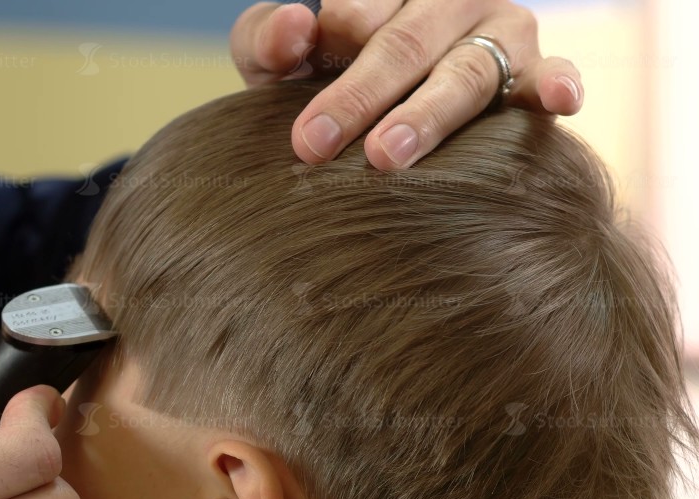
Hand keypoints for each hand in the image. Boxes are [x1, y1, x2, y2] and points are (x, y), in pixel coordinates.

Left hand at [229, 0, 583, 167]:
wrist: (384, 119)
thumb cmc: (325, 82)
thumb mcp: (284, 62)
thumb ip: (268, 40)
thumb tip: (293, 25)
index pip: (354, 15)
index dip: (323, 60)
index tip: (300, 132)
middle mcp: (442, 2)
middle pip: (401, 45)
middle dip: (358, 98)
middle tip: (318, 146)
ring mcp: (494, 31)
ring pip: (464, 73)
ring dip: (426, 114)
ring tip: (387, 153)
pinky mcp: (534, 69)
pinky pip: (548, 75)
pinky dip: (557, 84)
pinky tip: (561, 99)